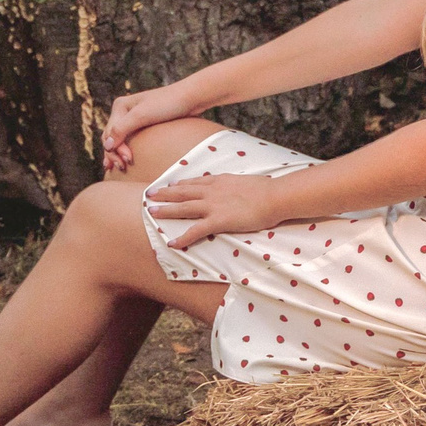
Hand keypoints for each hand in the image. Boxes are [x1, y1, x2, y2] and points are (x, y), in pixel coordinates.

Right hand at [101, 83, 197, 172]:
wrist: (190, 98)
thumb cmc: (167, 104)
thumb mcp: (141, 115)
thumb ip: (122, 129)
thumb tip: (107, 145)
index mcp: (120, 106)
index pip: (109, 134)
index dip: (115, 149)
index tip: (128, 160)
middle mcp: (124, 111)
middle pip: (111, 137)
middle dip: (114, 154)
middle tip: (122, 168)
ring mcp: (133, 118)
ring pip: (119, 139)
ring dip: (117, 154)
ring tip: (119, 168)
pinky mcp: (144, 124)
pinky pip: (130, 139)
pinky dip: (125, 150)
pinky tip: (124, 160)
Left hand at [147, 174, 285, 249]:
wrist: (274, 196)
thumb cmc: (267, 190)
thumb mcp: (247, 182)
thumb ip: (237, 185)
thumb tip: (238, 188)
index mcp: (220, 181)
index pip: (196, 182)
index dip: (182, 183)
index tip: (171, 184)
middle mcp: (212, 191)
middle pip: (183, 191)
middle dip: (166, 193)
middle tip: (151, 194)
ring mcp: (213, 206)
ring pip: (183, 207)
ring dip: (166, 210)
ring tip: (152, 212)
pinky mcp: (218, 221)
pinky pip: (195, 230)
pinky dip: (182, 238)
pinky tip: (172, 243)